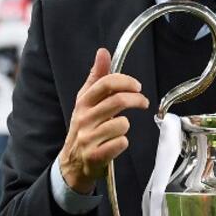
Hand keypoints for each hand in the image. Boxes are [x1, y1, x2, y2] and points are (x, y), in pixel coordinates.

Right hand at [59, 48, 148, 193]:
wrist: (72, 164)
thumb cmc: (84, 128)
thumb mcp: (86, 101)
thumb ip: (97, 77)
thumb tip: (102, 52)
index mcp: (83, 102)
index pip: (106, 83)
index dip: (125, 81)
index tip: (137, 86)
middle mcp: (84, 118)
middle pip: (118, 101)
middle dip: (137, 100)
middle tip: (143, 102)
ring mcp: (88, 138)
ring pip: (121, 124)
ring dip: (126, 125)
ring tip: (120, 129)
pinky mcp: (94, 156)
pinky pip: (120, 144)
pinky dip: (123, 143)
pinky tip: (117, 144)